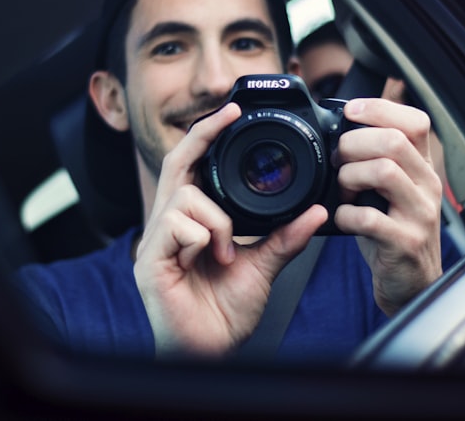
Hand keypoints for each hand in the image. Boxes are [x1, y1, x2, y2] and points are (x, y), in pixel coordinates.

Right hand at [133, 102, 327, 356]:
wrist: (209, 354)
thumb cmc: (225, 314)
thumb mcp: (264, 267)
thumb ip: (285, 238)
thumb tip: (315, 212)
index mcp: (192, 223)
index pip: (194, 166)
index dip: (208, 135)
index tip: (233, 110)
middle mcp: (169, 226)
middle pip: (178, 163)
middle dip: (204, 134)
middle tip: (230, 113)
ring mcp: (157, 242)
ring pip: (187, 197)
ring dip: (218, 221)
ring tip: (227, 253)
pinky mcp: (149, 260)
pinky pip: (179, 226)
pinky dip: (206, 239)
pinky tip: (213, 263)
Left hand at [332, 98, 443, 315]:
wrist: (411, 284)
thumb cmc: (393, 232)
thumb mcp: (390, 190)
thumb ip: (375, 160)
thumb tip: (339, 129)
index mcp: (423, 168)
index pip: (415, 121)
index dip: (380, 108)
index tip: (350, 112)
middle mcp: (427, 186)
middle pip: (395, 141)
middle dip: (354, 143)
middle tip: (338, 159)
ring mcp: (420, 215)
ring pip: (385, 172)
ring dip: (351, 176)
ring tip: (342, 190)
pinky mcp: (405, 243)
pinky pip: (370, 218)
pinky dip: (346, 216)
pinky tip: (344, 220)